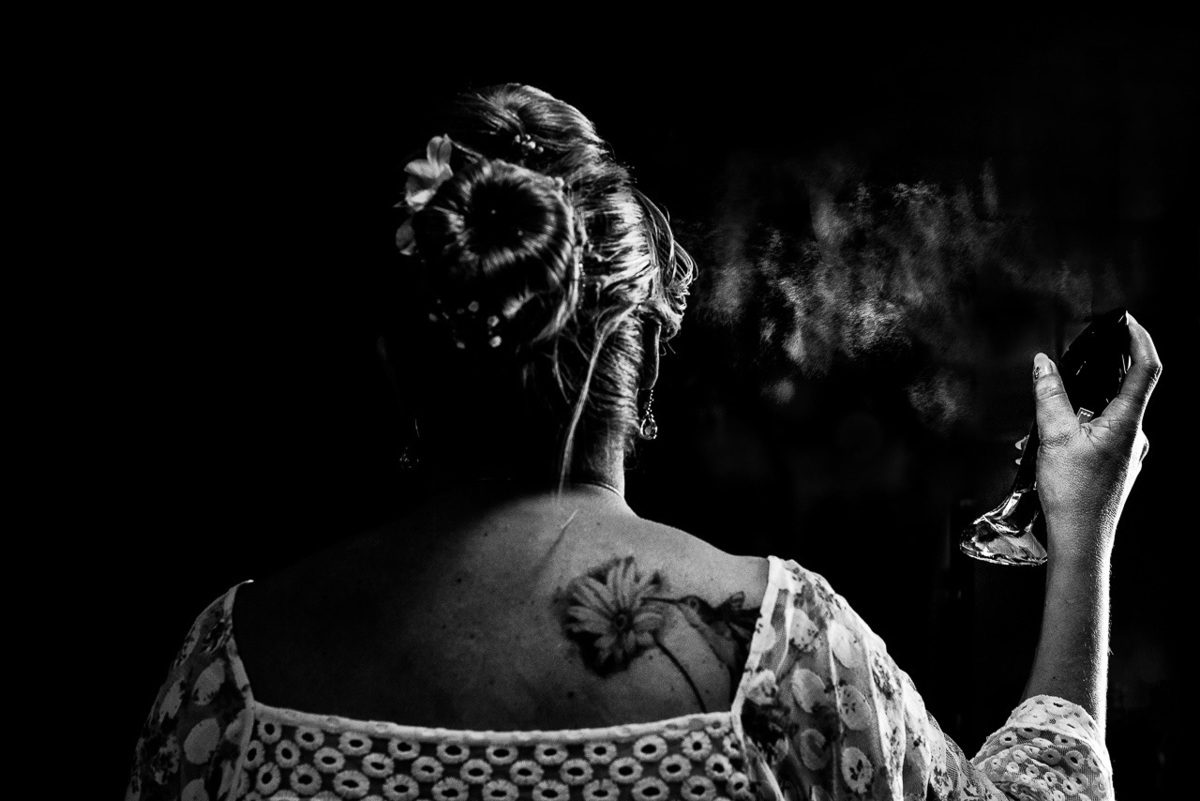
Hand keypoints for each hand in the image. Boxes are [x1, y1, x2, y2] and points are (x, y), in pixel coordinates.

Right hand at [1032, 314, 1160, 560]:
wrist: (1083, 541)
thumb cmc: (1072, 492)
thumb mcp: (1053, 436)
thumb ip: (1049, 395)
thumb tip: (1043, 363)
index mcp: (1127, 422)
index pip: (1145, 368)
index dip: (1139, 339)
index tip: (1126, 321)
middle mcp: (1135, 435)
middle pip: (1125, 390)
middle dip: (1097, 374)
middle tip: (1074, 364)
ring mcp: (1128, 453)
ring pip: (1107, 416)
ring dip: (1079, 409)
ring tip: (1046, 423)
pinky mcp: (1117, 468)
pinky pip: (1101, 436)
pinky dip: (1079, 430)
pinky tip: (1051, 445)